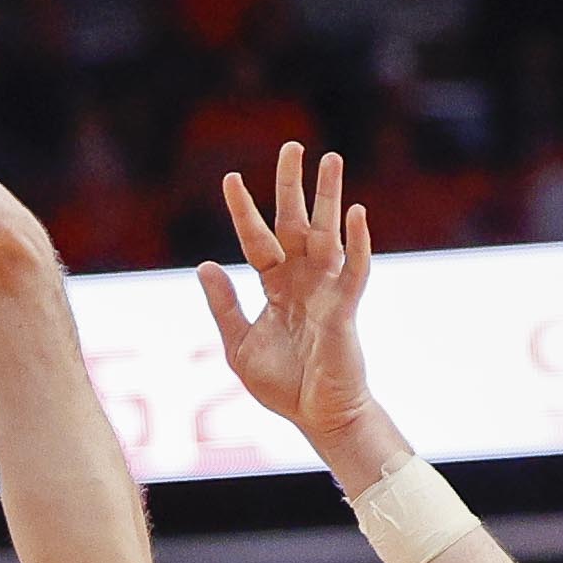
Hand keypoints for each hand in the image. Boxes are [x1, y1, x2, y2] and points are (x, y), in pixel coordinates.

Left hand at [195, 142, 377, 448]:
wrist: (317, 416)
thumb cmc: (282, 383)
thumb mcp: (239, 344)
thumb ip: (223, 306)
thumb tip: (204, 264)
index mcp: (275, 286)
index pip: (257, 240)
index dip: (244, 211)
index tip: (230, 178)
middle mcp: (302, 280)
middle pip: (295, 223)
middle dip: (292, 186)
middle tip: (291, 146)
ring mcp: (327, 290)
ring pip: (328, 234)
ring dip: (329, 197)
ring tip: (331, 159)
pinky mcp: (346, 308)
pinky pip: (355, 269)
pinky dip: (358, 242)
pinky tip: (357, 213)